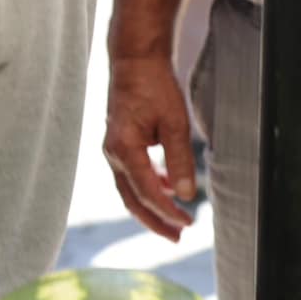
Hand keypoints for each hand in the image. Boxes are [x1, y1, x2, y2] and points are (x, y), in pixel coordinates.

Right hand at [103, 49, 197, 240]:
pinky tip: (168, 188)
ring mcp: (112, 148)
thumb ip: (179, 160)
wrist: (134, 62)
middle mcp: (112, 152)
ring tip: (174, 221)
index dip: (167, 212)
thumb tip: (186, 194)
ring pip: (129, 189)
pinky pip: (131, 174)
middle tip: (177, 237)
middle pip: (131, 197)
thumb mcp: (175, 123)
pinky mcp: (118, 143)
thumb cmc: (153, 87)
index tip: (188, 224)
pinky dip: (148, 187)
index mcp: (123, 148)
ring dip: (150, 207)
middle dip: (154, 220)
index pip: (146, 191)